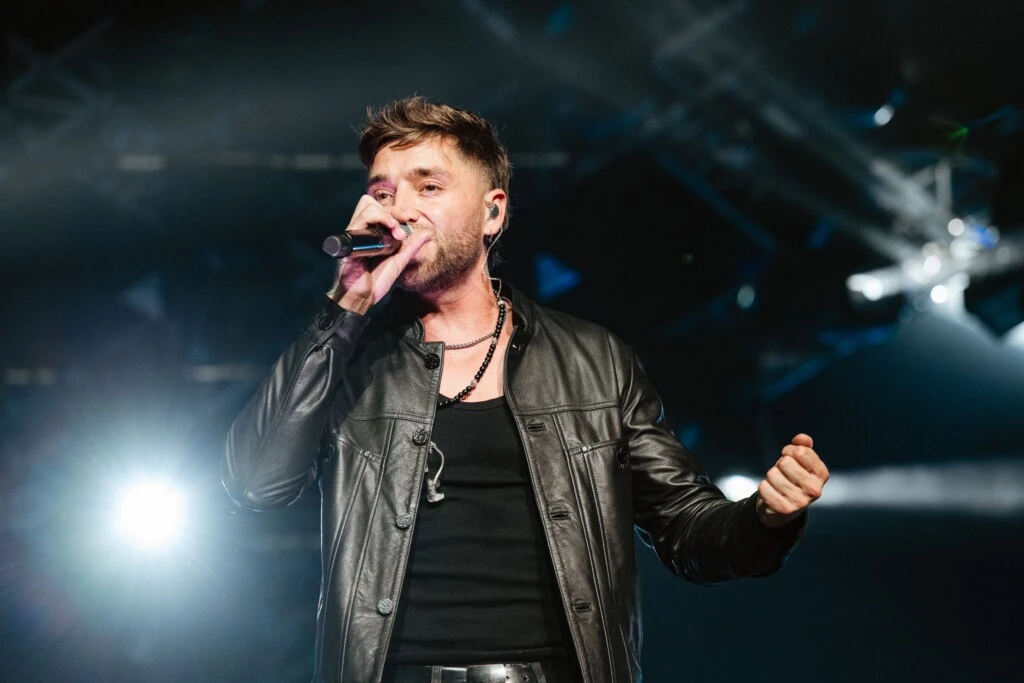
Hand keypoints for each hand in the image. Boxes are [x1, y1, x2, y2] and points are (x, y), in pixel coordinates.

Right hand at [326, 195, 433, 313]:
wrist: (362, 297)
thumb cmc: (376, 281)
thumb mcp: (400, 260)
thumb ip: (412, 246)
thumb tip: (428, 232)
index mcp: (374, 234)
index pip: (384, 211)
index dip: (400, 210)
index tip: (414, 218)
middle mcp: (364, 231)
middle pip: (374, 203)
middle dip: (395, 210)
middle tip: (407, 220)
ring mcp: (356, 234)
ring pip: (367, 206)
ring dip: (386, 214)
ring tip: (397, 229)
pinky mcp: (350, 240)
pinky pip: (360, 220)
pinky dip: (376, 219)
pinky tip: (390, 230)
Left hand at [756, 433, 828, 527]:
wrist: (783, 508)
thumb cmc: (792, 479)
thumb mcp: (800, 462)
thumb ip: (803, 446)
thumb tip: (802, 438)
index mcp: (821, 474)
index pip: (801, 451)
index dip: (789, 450)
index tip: (789, 457)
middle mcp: (814, 489)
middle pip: (786, 462)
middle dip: (780, 465)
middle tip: (783, 473)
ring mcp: (800, 501)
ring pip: (772, 474)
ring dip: (771, 476)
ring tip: (778, 484)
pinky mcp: (784, 509)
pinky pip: (763, 487)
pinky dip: (764, 487)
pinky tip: (772, 493)